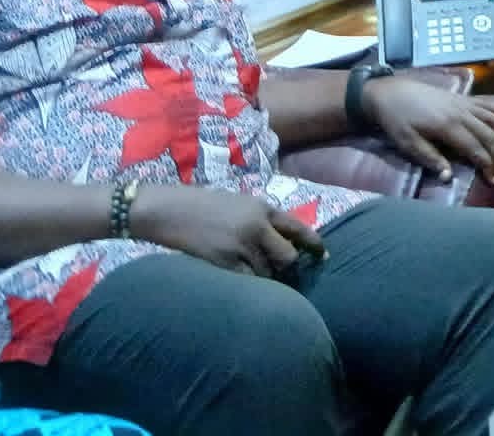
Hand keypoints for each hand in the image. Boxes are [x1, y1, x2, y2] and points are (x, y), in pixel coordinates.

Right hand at [128, 183, 326, 275]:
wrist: (170, 210)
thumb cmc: (204, 204)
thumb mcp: (240, 204)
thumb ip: (262, 219)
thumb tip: (281, 240)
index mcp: (263, 208)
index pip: (298, 228)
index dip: (314, 244)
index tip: (323, 256)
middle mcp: (257, 226)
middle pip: (287, 256)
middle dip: (289, 268)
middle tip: (286, 276)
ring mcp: (241, 246)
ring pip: (268, 272)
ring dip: (268, 280)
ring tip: (262, 283)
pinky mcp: (224, 262)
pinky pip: (247, 281)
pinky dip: (250, 286)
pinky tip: (246, 289)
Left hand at [363, 77, 493, 184]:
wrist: (390, 92)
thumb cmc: (396, 120)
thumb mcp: (407, 143)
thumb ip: (430, 159)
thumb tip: (449, 178)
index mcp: (447, 125)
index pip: (476, 148)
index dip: (488, 165)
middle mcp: (461, 112)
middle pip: (489, 136)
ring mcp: (464, 103)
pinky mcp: (464, 98)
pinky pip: (489, 105)